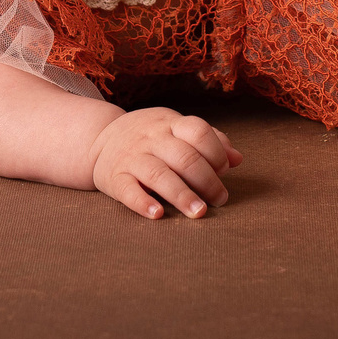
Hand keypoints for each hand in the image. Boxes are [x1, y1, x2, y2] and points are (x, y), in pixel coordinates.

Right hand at [88, 108, 241, 218]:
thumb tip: (238, 159)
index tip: (224, 170)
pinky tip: (158, 214)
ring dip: (182, 195)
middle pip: (184, 157)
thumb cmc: (150, 137)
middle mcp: (151, 139)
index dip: (216, 151)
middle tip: (220, 200)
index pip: (198, 131)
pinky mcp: (114, 177)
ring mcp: (132, 157)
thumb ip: (209, 141)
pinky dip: (142, 203)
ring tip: (199, 212)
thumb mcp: (176, 130)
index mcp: (170, 124)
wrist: (99, 138)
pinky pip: (127, 190)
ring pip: (159, 174)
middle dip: (207, 180)